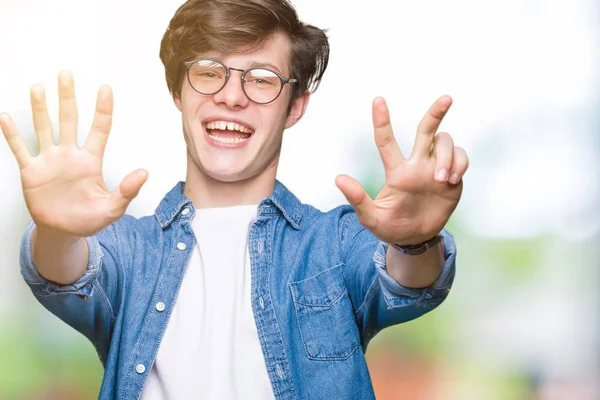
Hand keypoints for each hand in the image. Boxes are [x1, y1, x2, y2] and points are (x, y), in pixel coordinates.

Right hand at [0, 70, 147, 236]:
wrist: (63, 231)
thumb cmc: (88, 219)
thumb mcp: (112, 209)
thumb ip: (127, 191)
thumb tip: (144, 173)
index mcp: (91, 161)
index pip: (99, 130)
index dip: (102, 110)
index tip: (105, 89)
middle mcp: (70, 155)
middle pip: (69, 120)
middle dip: (67, 98)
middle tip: (66, 75)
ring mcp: (50, 161)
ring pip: (44, 128)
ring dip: (41, 109)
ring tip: (39, 88)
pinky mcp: (31, 171)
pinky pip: (20, 149)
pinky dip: (12, 134)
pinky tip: (5, 117)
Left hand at [335, 95, 468, 244]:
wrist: (415, 240)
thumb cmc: (390, 227)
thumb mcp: (371, 217)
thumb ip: (357, 199)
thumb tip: (338, 179)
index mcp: (396, 172)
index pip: (386, 141)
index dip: (382, 120)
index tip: (377, 100)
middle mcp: (416, 164)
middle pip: (426, 130)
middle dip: (436, 112)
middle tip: (446, 98)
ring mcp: (435, 169)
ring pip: (445, 143)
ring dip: (446, 157)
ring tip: (442, 179)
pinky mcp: (453, 177)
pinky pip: (461, 157)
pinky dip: (459, 164)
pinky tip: (452, 180)